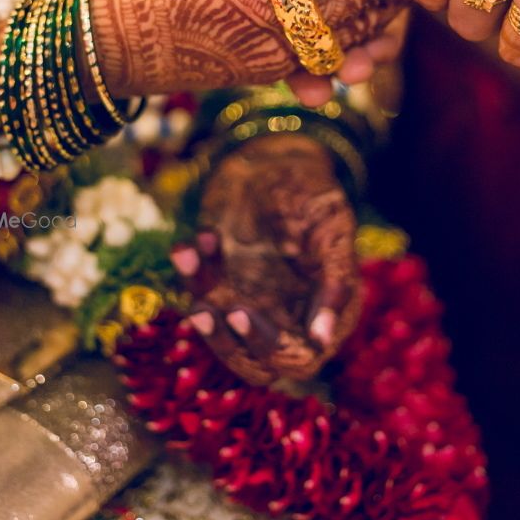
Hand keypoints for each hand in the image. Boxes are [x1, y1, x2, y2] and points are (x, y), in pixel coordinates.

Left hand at [170, 134, 358, 384]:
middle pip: (256, 362)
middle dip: (225, 339)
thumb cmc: (309, 187)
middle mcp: (291, 316)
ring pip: (222, 333)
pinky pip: (200, 295)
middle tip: (203, 309)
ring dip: (200, 298)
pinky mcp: (222, 286)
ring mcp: (255, 303)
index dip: (268, 345)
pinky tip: (195, 238)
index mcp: (328, 310)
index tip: (238, 313)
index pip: (300, 357)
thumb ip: (333, 281)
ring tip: (186, 251)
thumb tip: (321, 338)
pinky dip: (190, 272)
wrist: (271, 156)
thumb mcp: (330, 225)